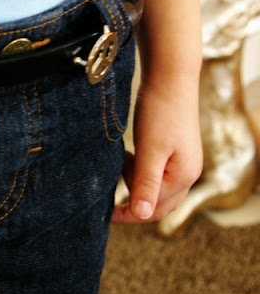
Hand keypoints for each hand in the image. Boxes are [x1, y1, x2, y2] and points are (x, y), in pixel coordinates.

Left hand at [112, 76, 202, 222]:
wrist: (169, 77)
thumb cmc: (160, 113)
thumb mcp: (150, 151)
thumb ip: (145, 184)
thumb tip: (142, 216)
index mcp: (182, 177)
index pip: (154, 210)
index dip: (129, 216)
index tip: (105, 215)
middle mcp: (187, 173)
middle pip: (157, 203)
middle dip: (133, 204)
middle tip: (106, 201)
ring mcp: (182, 161)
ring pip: (154, 187)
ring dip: (134, 183)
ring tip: (117, 166)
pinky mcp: (174, 149)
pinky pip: (154, 171)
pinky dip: (137, 170)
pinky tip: (127, 156)